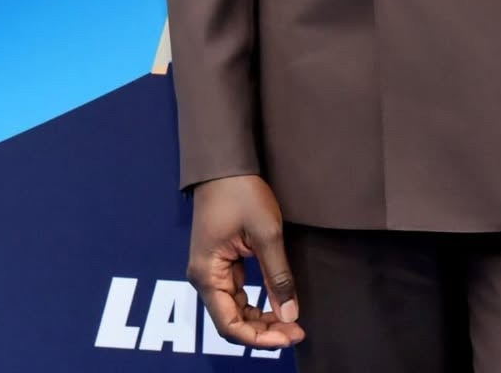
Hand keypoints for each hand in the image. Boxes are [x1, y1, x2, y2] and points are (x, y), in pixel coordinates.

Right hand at [187, 174, 305, 349]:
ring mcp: (212, 269)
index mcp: (207, 274)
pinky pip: (237, 291)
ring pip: (235, 308)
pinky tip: (276, 302)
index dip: (260, 337)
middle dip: (264, 330)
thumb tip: (290, 314)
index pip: (230, 325)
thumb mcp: (266, 233)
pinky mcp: (221, 260)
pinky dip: (256, 301)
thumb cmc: (241, 192)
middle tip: (297, 330)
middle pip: (232, 320)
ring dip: (260, 318)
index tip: (290, 335)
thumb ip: (278, 276)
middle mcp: (204, 277)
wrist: (225, 163)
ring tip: (290, 320)